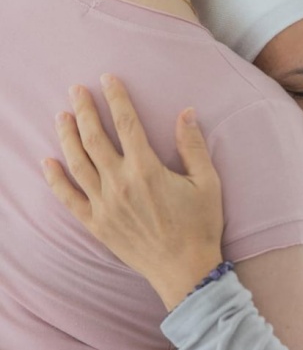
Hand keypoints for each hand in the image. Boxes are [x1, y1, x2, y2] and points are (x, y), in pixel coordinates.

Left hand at [41, 74, 222, 310]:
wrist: (185, 270)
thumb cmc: (200, 224)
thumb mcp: (207, 182)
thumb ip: (193, 146)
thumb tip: (186, 112)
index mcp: (147, 169)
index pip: (126, 123)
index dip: (116, 98)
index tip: (107, 79)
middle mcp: (120, 183)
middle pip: (95, 138)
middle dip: (84, 110)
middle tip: (76, 90)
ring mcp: (104, 205)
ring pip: (77, 163)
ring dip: (67, 136)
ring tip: (61, 116)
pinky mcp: (97, 224)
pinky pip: (69, 199)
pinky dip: (56, 179)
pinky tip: (47, 162)